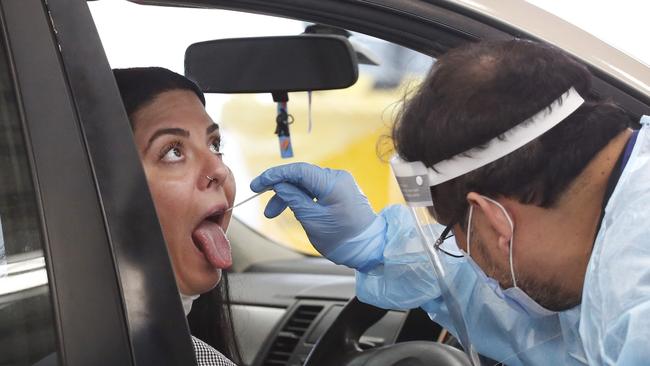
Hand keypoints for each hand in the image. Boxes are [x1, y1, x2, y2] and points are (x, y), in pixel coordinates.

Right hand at [250, 163, 384, 267]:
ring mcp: (340, 184)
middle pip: (301, 176)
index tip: (257, 185)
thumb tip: (279, 185)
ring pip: (306, 184)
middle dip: (280, 189)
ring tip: (274, 213)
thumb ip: (293, 198)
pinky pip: (315, 190)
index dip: (274, 175)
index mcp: (332, 182)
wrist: (369, 248)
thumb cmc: (343, 237)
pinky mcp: (340, 192)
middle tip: (264, 205)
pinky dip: (301, 198)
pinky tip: (291, 208)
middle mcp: (337, 178)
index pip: (297, 170)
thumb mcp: (312, 219)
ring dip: (289, 196)